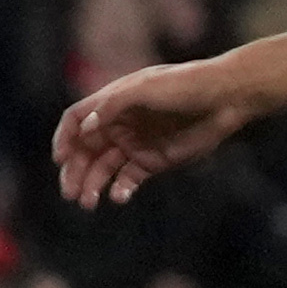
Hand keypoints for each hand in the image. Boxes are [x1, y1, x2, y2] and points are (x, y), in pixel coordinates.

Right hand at [53, 57, 246, 207]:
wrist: (226, 97)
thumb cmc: (184, 85)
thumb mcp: (145, 88)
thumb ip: (112, 106)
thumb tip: (85, 128)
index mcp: (112, 103)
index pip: (77, 121)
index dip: (64, 139)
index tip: (60, 160)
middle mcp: (119, 125)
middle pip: (85, 150)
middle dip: (75, 172)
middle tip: (70, 193)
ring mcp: (136, 144)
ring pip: (104, 169)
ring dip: (93, 185)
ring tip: (88, 202)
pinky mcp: (154, 161)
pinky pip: (129, 179)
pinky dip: (120, 189)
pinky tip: (118, 197)